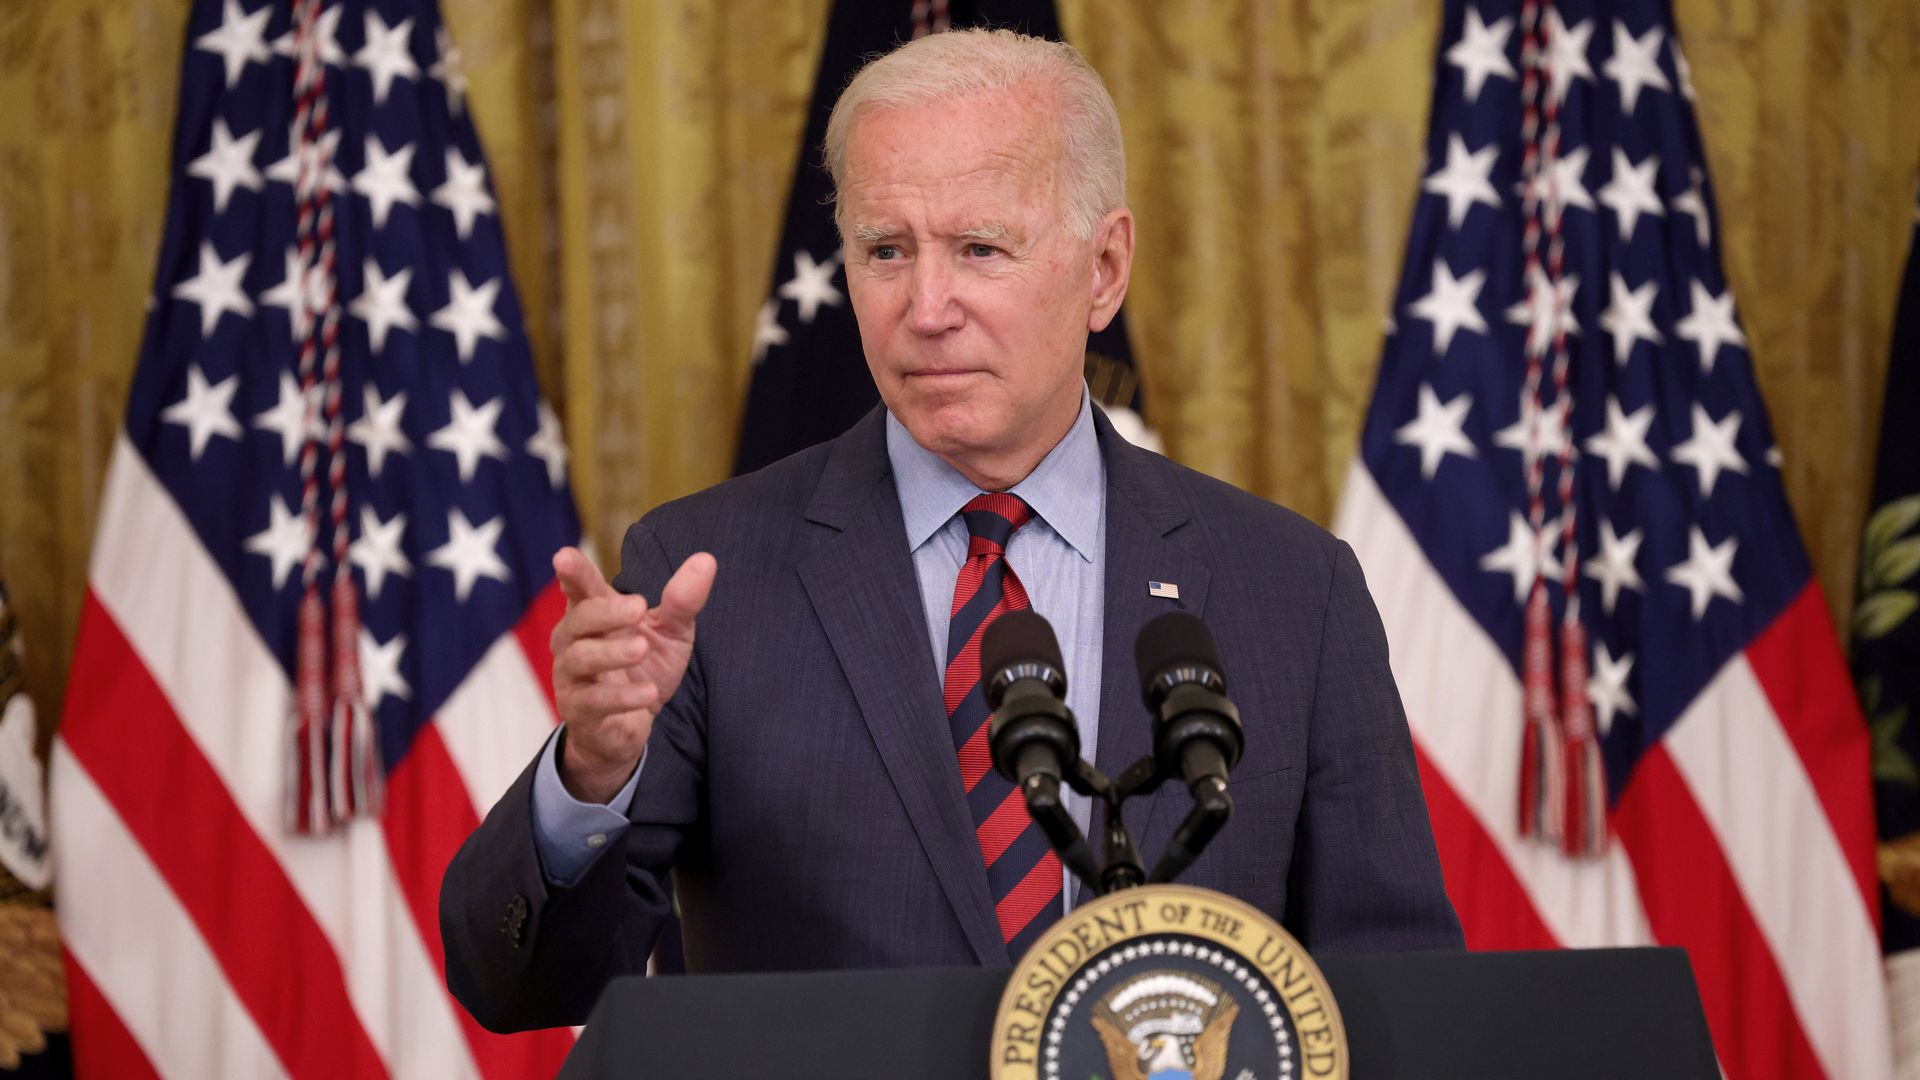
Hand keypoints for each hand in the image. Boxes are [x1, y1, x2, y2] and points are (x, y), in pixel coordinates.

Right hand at [548, 545, 716, 802]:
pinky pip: (594, 701)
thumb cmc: (643, 667)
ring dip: (612, 653)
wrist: (629, 726)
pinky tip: (647, 694)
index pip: (581, 589)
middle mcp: (574, 641)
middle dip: (606, 612)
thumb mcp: (669, 633)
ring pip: (581, 658)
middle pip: (580, 619)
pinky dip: (622, 697)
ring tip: (641, 649)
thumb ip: (682, 600)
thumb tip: (706, 560)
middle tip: (638, 607)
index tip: (564, 557)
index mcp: (593, 615)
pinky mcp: (581, 711)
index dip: (573, 573)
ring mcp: (572, 677)